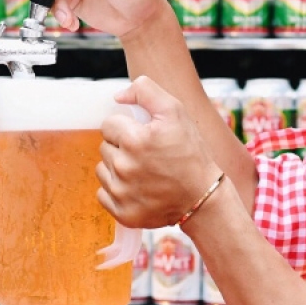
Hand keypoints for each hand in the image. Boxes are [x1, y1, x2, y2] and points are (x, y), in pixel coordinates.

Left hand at [96, 77, 221, 228]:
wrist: (203, 196)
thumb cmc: (190, 152)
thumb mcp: (175, 111)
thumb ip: (145, 91)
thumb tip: (118, 97)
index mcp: (134, 140)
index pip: (108, 124)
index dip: (126, 127)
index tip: (143, 136)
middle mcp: (124, 167)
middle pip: (104, 147)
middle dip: (121, 147)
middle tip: (146, 155)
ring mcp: (121, 193)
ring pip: (102, 170)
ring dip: (117, 168)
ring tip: (143, 171)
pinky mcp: (122, 213)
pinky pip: (103, 194)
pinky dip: (117, 191)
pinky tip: (138, 189)